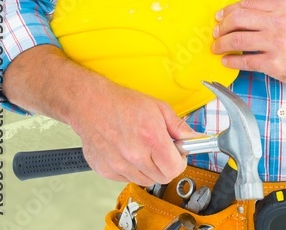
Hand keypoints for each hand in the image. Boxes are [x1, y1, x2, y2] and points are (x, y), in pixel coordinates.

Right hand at [70, 80, 199, 185]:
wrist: (91, 105)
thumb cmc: (123, 103)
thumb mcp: (159, 108)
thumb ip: (179, 127)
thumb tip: (194, 138)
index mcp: (151, 139)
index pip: (175, 168)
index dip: (180, 161)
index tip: (178, 154)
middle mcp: (135, 155)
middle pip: (162, 177)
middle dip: (167, 166)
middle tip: (163, 151)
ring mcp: (119, 165)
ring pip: (146, 181)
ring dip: (150, 169)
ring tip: (145, 150)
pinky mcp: (106, 171)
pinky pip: (127, 179)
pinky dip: (133, 170)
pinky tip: (130, 153)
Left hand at [212, 0, 285, 86]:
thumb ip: (273, 10)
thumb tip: (243, 14)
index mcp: (283, 6)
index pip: (247, 4)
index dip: (229, 10)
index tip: (221, 16)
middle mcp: (278, 22)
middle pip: (237, 19)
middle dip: (221, 26)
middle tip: (215, 32)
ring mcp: (275, 44)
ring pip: (236, 40)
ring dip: (221, 44)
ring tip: (216, 48)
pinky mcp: (273, 64)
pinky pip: (244, 61)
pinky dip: (231, 61)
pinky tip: (226, 61)